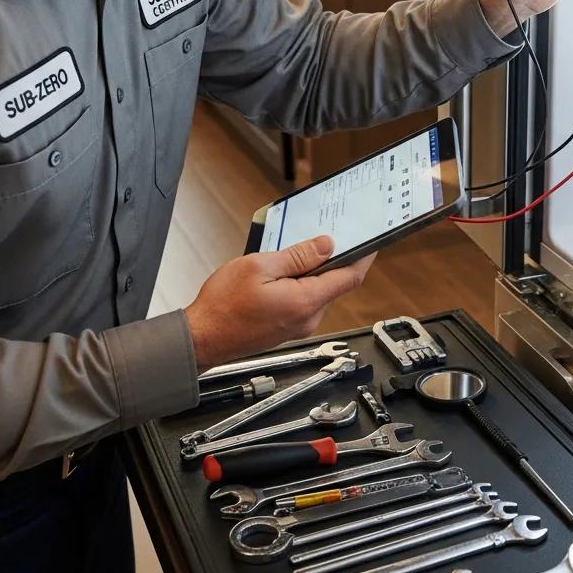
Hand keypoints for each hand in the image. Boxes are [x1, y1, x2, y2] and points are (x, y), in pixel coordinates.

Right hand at [184, 236, 374, 372]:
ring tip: (294, 252)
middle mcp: (308, 317)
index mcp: (306, 301)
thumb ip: (298, 256)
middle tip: (325, 234)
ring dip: (314, 271)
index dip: (364, 257)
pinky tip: (284, 271)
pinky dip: (301, 283)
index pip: (350, 277)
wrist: (201, 338)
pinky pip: (305, 300)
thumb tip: (327, 245)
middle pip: (335, 283)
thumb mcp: (260, 266)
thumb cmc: (223, 306)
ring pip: (319, 291)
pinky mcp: (288, 327)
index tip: (371, 241)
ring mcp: (298, 325)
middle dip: (334, 258)